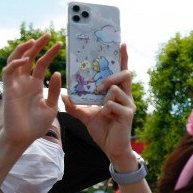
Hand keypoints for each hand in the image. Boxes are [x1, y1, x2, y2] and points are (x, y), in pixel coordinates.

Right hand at [0, 35, 61, 147]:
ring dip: (24, 49)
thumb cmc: (37, 124)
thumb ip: (55, 91)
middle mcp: (25, 81)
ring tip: (34, 41)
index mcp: (36, 85)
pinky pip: (8, 71)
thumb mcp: (52, 106)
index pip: (42, 64)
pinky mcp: (8, 89)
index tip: (60, 44)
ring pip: (16, 60)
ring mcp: (16, 84)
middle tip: (49, 35)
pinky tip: (25, 60)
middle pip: (29, 57)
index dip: (50, 53)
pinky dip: (15, 63)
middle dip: (38, 45)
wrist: (24, 137)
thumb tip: (58, 73)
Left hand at [62, 44, 135, 164]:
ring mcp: (129, 105)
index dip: (122, 58)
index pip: (121, 72)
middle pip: (124, 74)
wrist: (112, 149)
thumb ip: (75, 105)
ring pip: (116, 88)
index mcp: (118, 94)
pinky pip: (113, 104)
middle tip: (98, 87)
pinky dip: (105, 110)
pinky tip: (106, 117)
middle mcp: (126, 97)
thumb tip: (63, 95)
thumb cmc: (103, 131)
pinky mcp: (128, 114)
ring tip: (100, 106)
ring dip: (104, 96)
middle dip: (109, 76)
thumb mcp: (86, 115)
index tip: (121, 43)